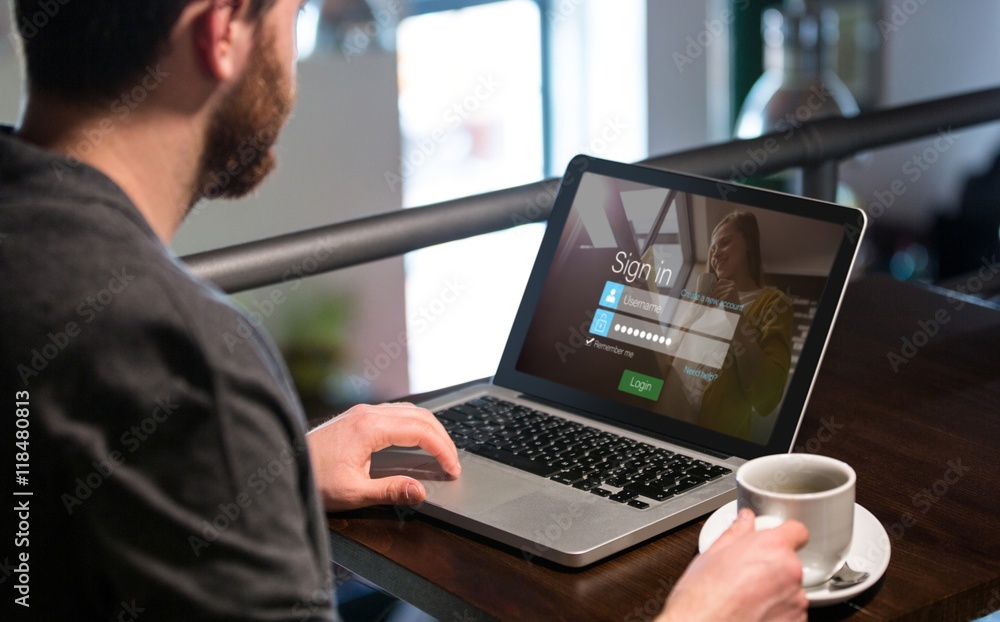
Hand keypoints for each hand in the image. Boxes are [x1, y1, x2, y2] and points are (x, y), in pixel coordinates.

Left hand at [306, 402, 460, 511]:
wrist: (281, 467)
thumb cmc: (313, 479)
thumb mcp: (353, 492)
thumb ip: (390, 490)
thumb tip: (420, 491)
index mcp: (370, 427)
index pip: (421, 431)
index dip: (443, 449)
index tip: (453, 468)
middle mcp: (368, 413)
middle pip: (420, 415)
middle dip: (442, 437)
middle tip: (452, 462)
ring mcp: (362, 412)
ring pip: (409, 410)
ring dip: (430, 428)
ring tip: (440, 451)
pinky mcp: (357, 416)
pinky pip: (396, 412)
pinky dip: (414, 424)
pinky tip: (416, 439)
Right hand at [656, 509, 808, 621]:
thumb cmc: (702, 598)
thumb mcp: (712, 555)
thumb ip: (736, 533)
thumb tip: (744, 521)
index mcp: (771, 547)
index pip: (797, 531)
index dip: (785, 535)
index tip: (776, 541)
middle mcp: (790, 572)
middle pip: (790, 562)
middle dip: (773, 567)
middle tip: (747, 575)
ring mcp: (795, 601)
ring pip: (790, 589)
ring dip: (775, 591)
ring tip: (747, 598)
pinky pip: (790, 612)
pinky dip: (776, 612)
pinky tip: (753, 612)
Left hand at [711, 278, 741, 305]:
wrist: (737, 311)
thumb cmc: (731, 302)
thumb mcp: (727, 293)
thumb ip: (721, 288)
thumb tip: (710, 288)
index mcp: (732, 283)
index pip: (720, 281)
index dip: (714, 286)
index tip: (710, 292)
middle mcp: (732, 285)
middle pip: (718, 288)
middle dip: (712, 295)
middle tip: (708, 299)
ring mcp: (731, 290)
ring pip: (717, 294)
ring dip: (712, 299)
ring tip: (709, 304)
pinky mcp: (729, 295)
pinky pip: (718, 298)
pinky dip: (714, 302)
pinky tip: (711, 305)